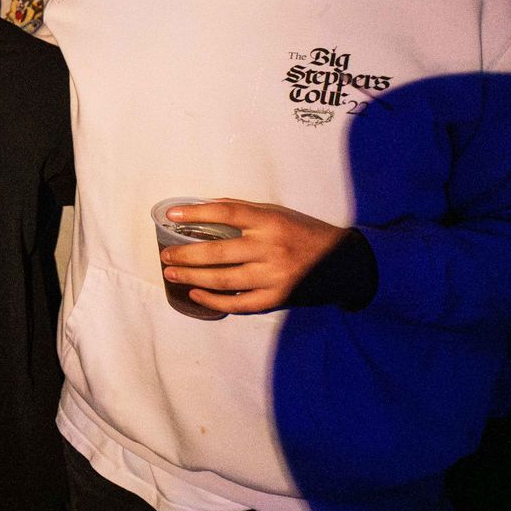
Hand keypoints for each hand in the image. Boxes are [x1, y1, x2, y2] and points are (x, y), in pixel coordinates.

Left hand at [158, 199, 350, 314]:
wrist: (346, 263)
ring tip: (171, 273)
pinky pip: (239, 304)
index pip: (226, 213)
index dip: (196, 213)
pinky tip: (196, 294)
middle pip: (218, 251)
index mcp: (270, 221)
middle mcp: (271, 247)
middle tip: (165, 255)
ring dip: (192, 277)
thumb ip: (245, 212)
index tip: (171, 216)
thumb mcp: (279, 214)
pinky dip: (214, 301)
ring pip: (223, 279)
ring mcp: (274, 276)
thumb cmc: (305, 233)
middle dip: (185, 254)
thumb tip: (206, 207)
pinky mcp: (277, 298)